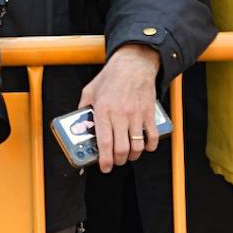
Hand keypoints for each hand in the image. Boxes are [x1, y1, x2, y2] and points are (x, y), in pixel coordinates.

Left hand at [79, 43, 160, 172]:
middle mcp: (120, 115)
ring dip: (132, 155)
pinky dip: (150, 147)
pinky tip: (144, 147)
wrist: (133, 65)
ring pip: (137, 146)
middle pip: (121, 148)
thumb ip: (83, 107)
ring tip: (127, 155)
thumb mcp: (89, 91)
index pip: (104, 142)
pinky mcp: (149, 114)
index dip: (104, 159)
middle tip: (115, 161)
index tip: (104, 167)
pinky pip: (153, 137)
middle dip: (118, 160)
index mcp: (103, 110)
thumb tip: (79, 122)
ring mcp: (136, 115)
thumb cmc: (111, 77)